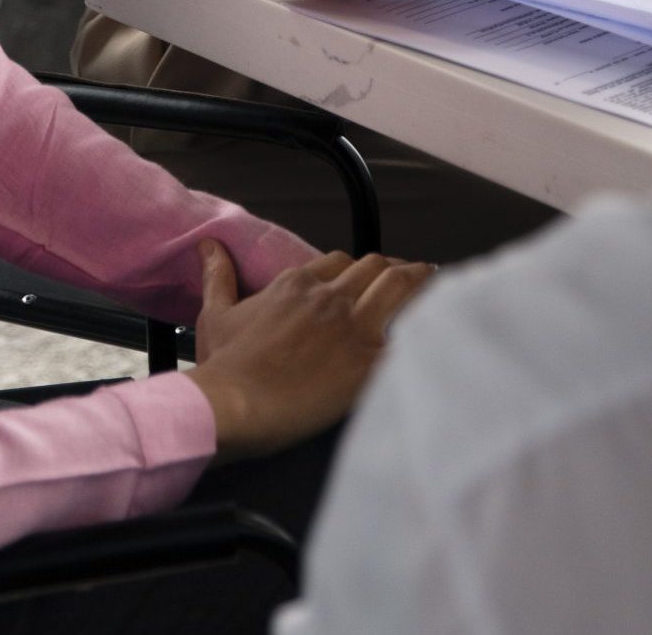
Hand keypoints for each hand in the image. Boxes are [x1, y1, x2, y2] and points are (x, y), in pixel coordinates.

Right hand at [188, 241, 433, 456]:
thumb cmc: (224, 368)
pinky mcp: (369, 360)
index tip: (369, 279)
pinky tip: (443, 324)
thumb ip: (218, 276)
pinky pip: (411, 331)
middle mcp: (329, 296)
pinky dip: (429, 324)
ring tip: (437, 283)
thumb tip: (208, 245)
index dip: (357, 269)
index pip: (339, 262)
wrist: (234, 405)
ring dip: (419, 282)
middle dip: (395, 271)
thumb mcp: (216, 316)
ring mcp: (352, 326)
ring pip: (399, 286)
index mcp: (297, 284)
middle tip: (412, 279)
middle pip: (375, 268)